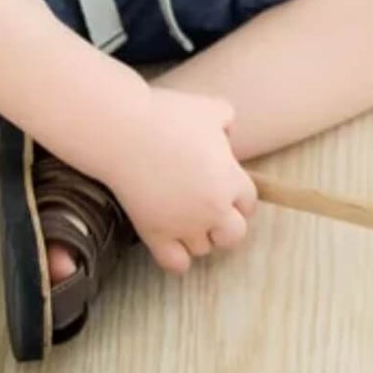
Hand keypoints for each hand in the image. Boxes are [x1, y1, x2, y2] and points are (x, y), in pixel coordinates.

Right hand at [105, 85, 256, 272]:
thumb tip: (227, 134)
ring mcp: (184, 224)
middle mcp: (212, 208)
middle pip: (234, 235)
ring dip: (198, 238)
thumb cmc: (167, 115)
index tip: (224, 191)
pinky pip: (176, 264)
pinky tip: (170, 241)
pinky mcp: (155, 233)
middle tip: (208, 210)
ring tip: (185, 221)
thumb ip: (228, 121)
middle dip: (225, 225)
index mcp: (230, 179)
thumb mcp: (211, 108)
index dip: (237, 198)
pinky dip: (177, 258)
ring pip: (204, 249)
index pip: (248, 203)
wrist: (123, 131)